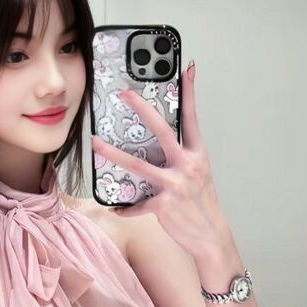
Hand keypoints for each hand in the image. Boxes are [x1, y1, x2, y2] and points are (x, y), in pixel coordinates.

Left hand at [90, 61, 231, 258]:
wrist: (211, 236)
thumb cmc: (201, 205)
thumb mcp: (198, 175)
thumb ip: (181, 158)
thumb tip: (159, 146)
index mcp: (197, 155)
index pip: (193, 118)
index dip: (190, 93)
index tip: (186, 70)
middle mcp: (187, 166)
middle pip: (162, 132)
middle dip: (142, 110)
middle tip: (124, 94)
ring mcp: (175, 185)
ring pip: (138, 165)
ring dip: (113, 153)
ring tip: (96, 143)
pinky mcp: (163, 205)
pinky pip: (137, 204)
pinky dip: (125, 207)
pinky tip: (116, 207)